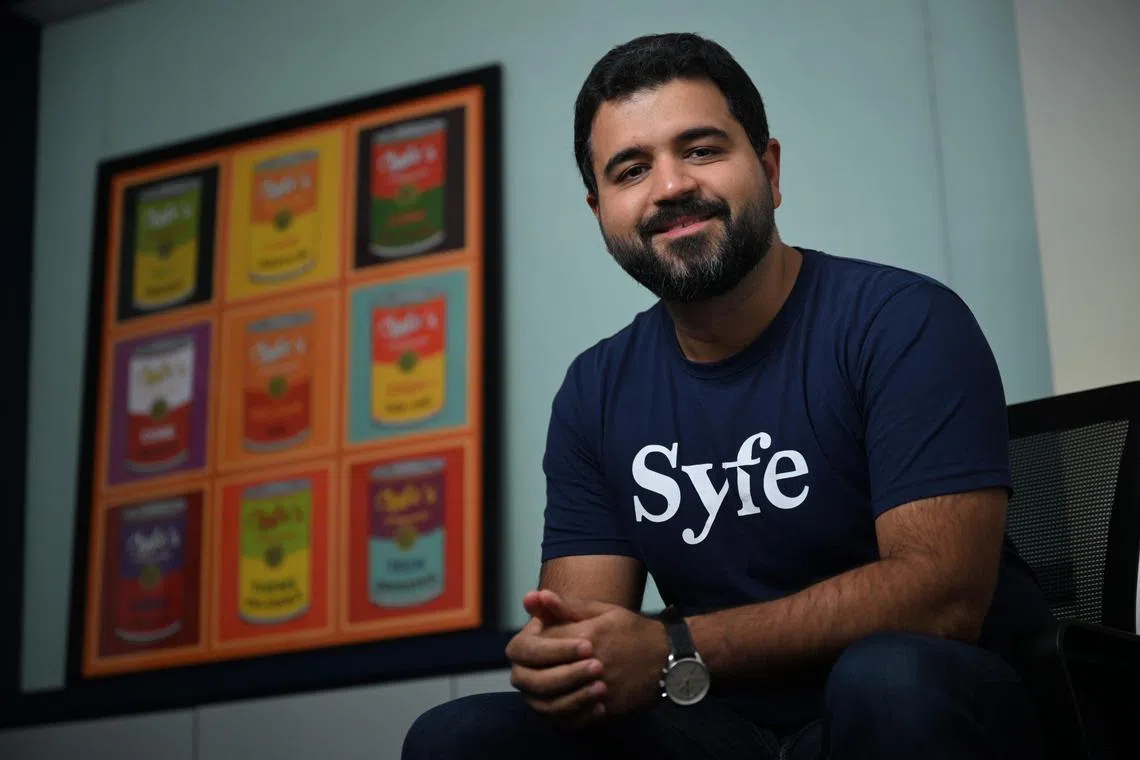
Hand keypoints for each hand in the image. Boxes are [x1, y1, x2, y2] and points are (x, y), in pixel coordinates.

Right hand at [505, 591, 607, 726]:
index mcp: (523, 646)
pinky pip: (561, 723)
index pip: (527, 649)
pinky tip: (601, 707)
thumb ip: (562, 607)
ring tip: (602, 688)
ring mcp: (536, 698)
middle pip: (534, 681)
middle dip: (566, 675)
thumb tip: (535, 595)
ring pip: (547, 705)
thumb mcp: (585, 615)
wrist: (611, 655)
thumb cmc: (595, 630)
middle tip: (598, 666)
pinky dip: (581, 716)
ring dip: (575, 698)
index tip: (588, 645)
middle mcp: (523, 674)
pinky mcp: (552, 716)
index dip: (556, 649)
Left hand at [535, 591, 668, 718]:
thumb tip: (534, 596)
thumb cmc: (632, 630)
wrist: (668, 657)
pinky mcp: (608, 709)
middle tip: (541, 667)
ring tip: (549, 685)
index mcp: (587, 636)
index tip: (539, 643)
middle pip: (543, 675)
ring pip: (554, 701)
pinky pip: (574, 718)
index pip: (541, 644)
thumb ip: (566, 607)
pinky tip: (564, 701)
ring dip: (547, 693)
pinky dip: (564, 712)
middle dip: (537, 670)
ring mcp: (600, 690)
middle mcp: (591, 664)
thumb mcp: (601, 611)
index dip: (535, 644)